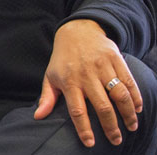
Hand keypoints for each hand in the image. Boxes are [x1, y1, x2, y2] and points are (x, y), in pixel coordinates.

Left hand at [34, 19, 141, 147]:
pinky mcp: (115, 58)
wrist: (77, 31)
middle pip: (102, 106)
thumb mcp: (50, 75)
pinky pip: (129, 81)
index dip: (84, 128)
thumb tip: (37, 116)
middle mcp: (86, 74)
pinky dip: (135, 96)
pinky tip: (137, 108)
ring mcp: (102, 66)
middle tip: (115, 140)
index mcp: (69, 81)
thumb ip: (46, 97)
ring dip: (128, 114)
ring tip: (131, 127)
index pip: (77, 110)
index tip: (90, 143)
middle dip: (110, 126)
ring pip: (119, 94)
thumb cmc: (63, 59)